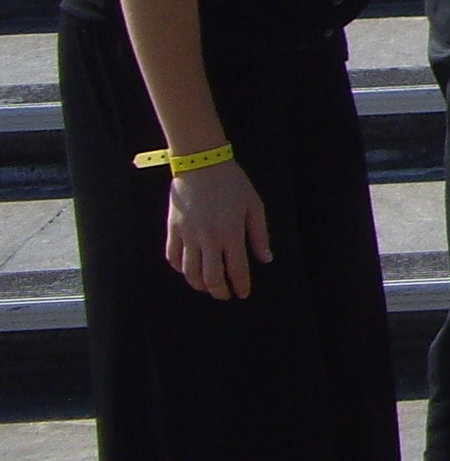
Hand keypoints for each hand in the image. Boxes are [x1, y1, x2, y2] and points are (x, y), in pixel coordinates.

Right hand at [164, 160, 269, 299]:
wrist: (201, 164)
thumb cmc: (232, 183)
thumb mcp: (254, 206)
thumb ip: (260, 235)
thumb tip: (266, 259)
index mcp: (231, 233)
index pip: (237, 270)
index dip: (241, 286)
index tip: (243, 294)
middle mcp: (208, 239)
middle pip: (211, 277)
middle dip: (219, 291)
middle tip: (225, 295)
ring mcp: (188, 235)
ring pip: (189, 272)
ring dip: (199, 284)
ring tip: (208, 287)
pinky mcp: (173, 229)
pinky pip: (172, 257)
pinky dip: (179, 269)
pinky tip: (188, 270)